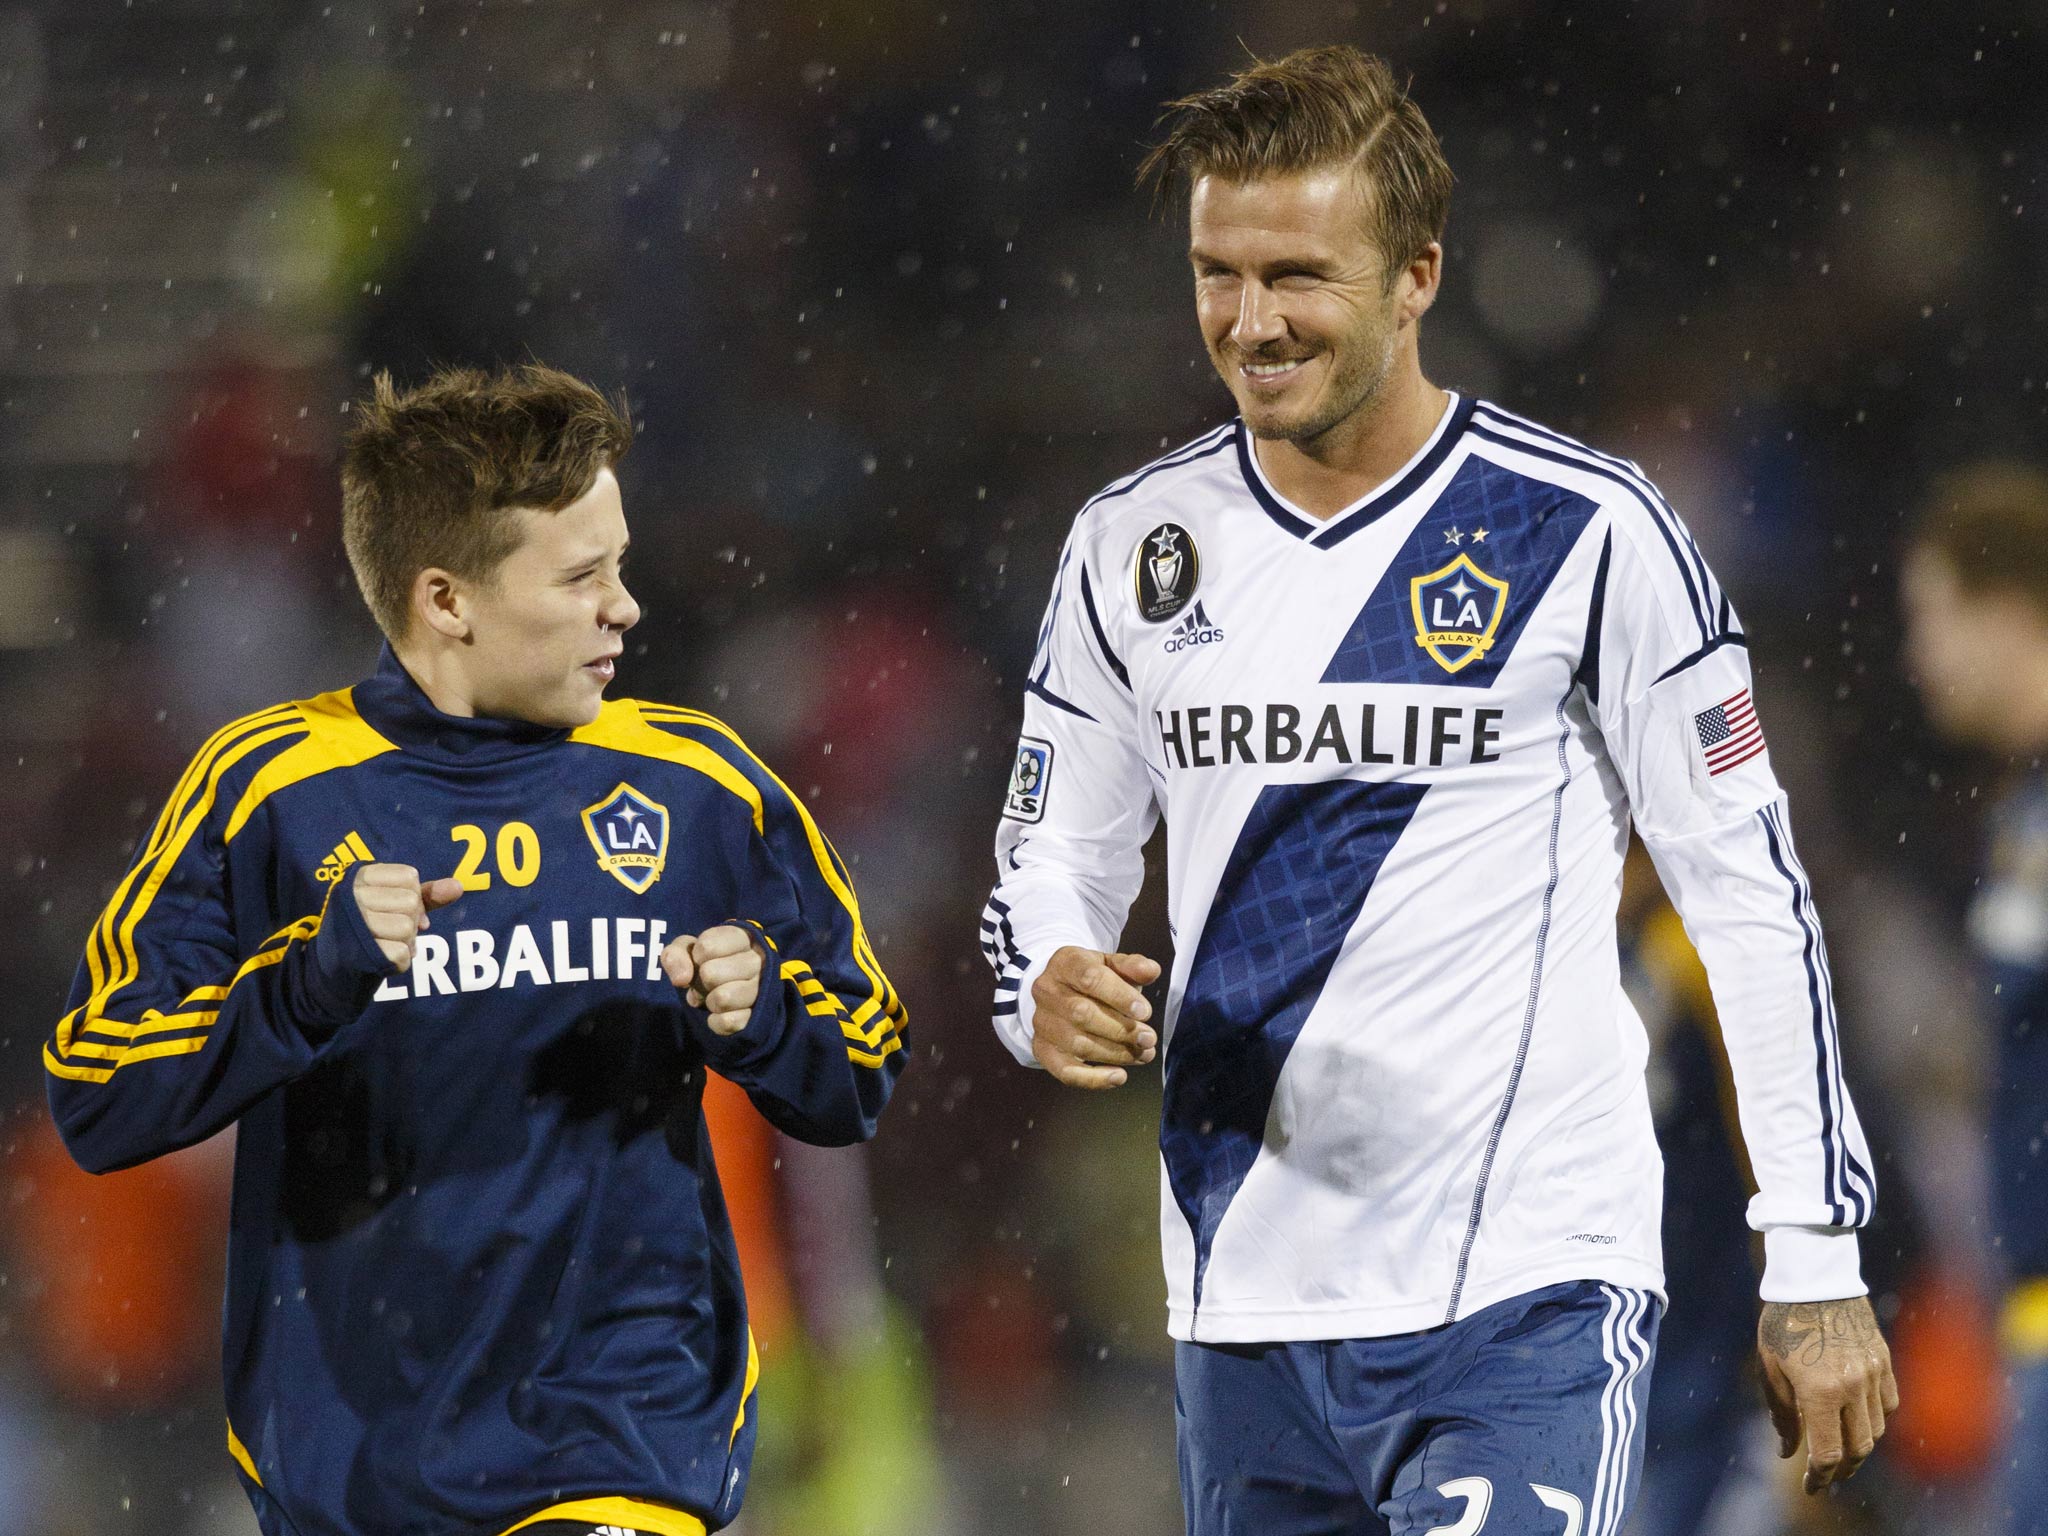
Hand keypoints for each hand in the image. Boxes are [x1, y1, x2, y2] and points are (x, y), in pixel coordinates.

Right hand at [351, 863, 464, 971]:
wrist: (339, 962)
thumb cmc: (372, 924)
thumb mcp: (396, 902)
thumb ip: (427, 895)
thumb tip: (458, 887)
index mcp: (361, 876)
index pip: (409, 877)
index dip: (413, 896)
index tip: (396, 907)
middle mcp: (352, 896)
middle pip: (409, 902)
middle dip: (409, 919)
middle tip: (390, 928)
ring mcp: (353, 924)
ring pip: (406, 928)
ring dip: (405, 941)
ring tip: (386, 942)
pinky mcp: (360, 951)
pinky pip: (401, 954)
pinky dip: (400, 960)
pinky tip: (383, 956)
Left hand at [661, 925, 765, 1035]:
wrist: (727, 987)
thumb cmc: (707, 963)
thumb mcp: (687, 950)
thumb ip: (675, 956)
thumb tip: (681, 979)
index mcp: (742, 937)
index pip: (706, 947)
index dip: (695, 958)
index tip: (702, 960)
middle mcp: (757, 960)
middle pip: (710, 974)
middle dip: (700, 982)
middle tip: (707, 983)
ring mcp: (762, 988)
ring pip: (722, 999)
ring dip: (710, 1001)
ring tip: (715, 996)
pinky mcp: (758, 1015)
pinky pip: (728, 1022)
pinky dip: (715, 1021)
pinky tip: (721, 1013)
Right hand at [1029, 946, 1160, 1088]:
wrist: (1057, 992)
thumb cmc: (1090, 978)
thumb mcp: (1111, 964)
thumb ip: (1132, 966)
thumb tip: (1151, 970)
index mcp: (1066, 963)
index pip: (1089, 977)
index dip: (1119, 996)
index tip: (1145, 1011)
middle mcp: (1047, 992)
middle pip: (1082, 1014)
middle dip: (1121, 1030)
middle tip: (1148, 1038)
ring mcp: (1042, 1023)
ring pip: (1078, 1044)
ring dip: (1116, 1053)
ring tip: (1143, 1054)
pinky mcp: (1042, 1049)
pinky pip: (1065, 1070)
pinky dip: (1094, 1079)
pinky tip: (1119, 1077)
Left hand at [1758, 1296, 1898, 1492]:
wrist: (1813, 1278)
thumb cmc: (1783, 1322)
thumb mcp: (1770, 1367)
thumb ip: (1781, 1413)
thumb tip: (1786, 1452)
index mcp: (1820, 1392)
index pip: (1827, 1453)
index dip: (1819, 1477)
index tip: (1810, 1487)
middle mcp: (1853, 1388)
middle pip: (1858, 1448)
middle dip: (1842, 1468)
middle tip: (1827, 1475)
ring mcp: (1873, 1374)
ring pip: (1877, 1429)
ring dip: (1860, 1444)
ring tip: (1841, 1448)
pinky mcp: (1885, 1361)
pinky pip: (1889, 1402)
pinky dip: (1876, 1417)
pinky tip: (1859, 1418)